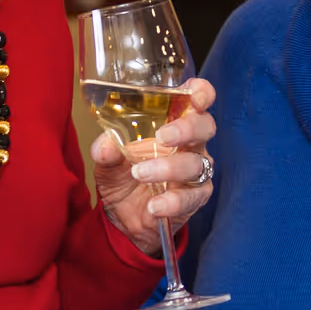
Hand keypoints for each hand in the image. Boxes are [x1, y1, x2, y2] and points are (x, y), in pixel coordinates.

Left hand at [92, 77, 216, 255]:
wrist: (122, 216)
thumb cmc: (122, 175)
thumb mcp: (107, 160)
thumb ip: (106, 149)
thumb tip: (105, 144)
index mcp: (173, 122)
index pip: (196, 99)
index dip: (201, 92)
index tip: (196, 95)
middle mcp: (190, 144)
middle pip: (205, 127)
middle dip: (187, 129)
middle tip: (163, 136)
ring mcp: (196, 171)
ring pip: (196, 164)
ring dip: (169, 168)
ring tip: (141, 174)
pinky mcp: (195, 198)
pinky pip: (191, 197)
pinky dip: (172, 201)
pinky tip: (154, 205)